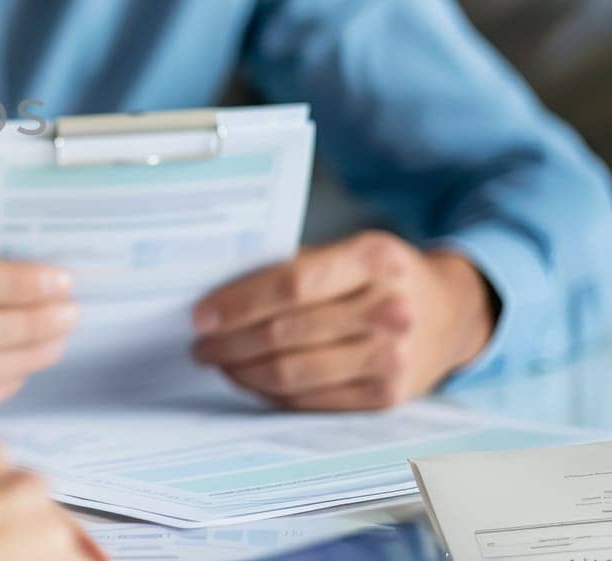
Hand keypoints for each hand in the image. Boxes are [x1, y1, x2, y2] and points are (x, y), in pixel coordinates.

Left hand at [191, 231, 497, 409]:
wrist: (451, 313)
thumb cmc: (382, 277)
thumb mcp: (351, 251)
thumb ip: (295, 267)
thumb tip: (220, 296)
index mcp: (374, 259)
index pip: (291, 285)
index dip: (238, 303)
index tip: (200, 315)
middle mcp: (389, 309)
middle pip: (285, 334)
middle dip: (229, 342)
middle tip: (200, 344)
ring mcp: (391, 357)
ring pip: (292, 373)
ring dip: (243, 371)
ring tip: (219, 362)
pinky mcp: (386, 395)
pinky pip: (311, 400)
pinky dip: (271, 393)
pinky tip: (251, 380)